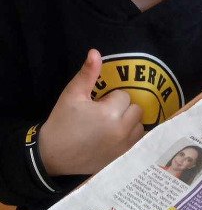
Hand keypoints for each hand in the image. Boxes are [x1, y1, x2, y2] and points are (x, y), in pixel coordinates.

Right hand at [39, 49, 143, 176]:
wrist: (53, 155)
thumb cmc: (62, 122)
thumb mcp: (72, 95)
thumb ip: (87, 74)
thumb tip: (95, 52)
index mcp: (110, 113)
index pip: (123, 95)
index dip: (110, 97)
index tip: (97, 104)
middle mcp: (122, 130)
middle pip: (136, 109)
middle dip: (123, 108)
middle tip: (104, 113)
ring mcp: (124, 146)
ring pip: (140, 125)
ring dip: (130, 122)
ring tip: (111, 124)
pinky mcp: (123, 157)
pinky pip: (138, 141)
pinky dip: (130, 136)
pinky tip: (116, 135)